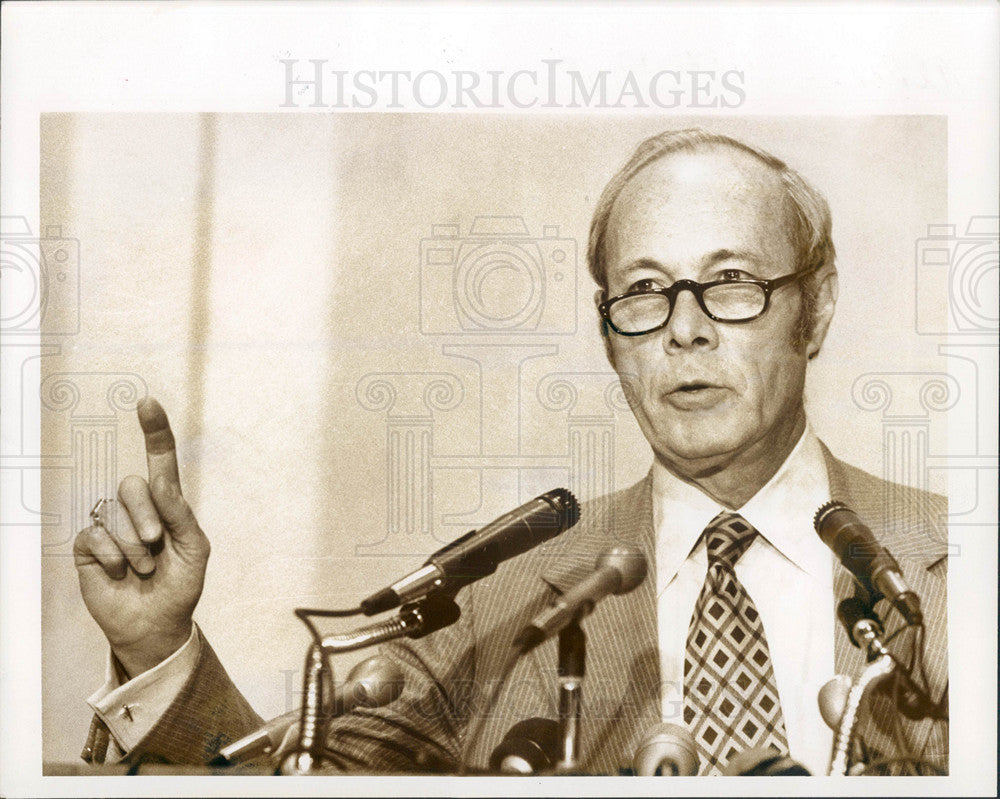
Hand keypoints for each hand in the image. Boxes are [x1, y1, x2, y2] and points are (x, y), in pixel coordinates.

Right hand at [74, 397, 209, 677]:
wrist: (157, 624)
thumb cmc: (181, 585)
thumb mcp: (195, 550)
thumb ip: (180, 514)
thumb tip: (157, 482)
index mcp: (167, 505)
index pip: (160, 462)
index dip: (154, 432)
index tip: (148, 403)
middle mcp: (137, 508)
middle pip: (133, 485)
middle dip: (147, 517)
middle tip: (156, 545)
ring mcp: (111, 525)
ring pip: (114, 513)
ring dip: (134, 547)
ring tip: (145, 568)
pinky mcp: (89, 546)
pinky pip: (95, 536)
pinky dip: (113, 557)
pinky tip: (120, 573)